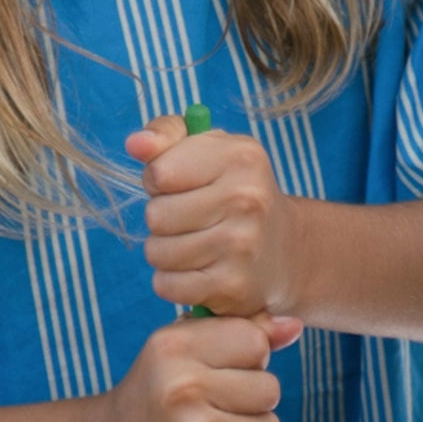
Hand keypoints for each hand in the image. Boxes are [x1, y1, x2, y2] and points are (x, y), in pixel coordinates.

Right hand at [101, 311, 302, 421]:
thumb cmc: (158, 391)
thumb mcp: (184, 347)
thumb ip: (240, 330)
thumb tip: (295, 326)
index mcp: (175, 348)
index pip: (255, 342)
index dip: (250, 356)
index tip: (225, 368)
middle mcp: (183, 389)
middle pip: (270, 388)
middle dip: (254, 398)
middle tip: (218, 404)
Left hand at [129, 113, 303, 317]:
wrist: (287, 251)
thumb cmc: (235, 192)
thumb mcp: (210, 149)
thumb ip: (167, 134)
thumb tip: (135, 144)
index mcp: (240, 156)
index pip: (159, 173)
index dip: (158, 181)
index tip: (180, 186)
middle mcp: (246, 199)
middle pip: (155, 216)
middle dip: (161, 220)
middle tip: (190, 220)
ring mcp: (242, 245)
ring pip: (157, 253)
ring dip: (165, 253)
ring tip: (194, 245)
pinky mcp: (233, 286)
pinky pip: (167, 286)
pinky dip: (173, 282)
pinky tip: (197, 272)